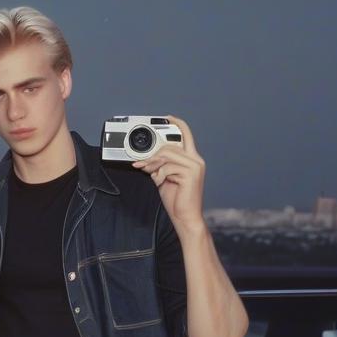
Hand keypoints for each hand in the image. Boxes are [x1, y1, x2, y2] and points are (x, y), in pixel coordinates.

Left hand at [132, 114, 206, 234]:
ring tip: (149, 174)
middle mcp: (196, 160)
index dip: (176, 124)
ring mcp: (195, 166)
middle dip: (152, 154)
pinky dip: (159, 174)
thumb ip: (160, 165)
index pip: (186, 135)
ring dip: (153, 164)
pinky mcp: (190, 174)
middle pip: (170, 146)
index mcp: (192, 159)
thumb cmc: (177, 199)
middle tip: (141, 164)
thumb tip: (146, 158)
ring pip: (167, 155)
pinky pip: (167, 167)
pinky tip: (160, 182)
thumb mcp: (165, 178)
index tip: (166, 118)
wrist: (186, 217)